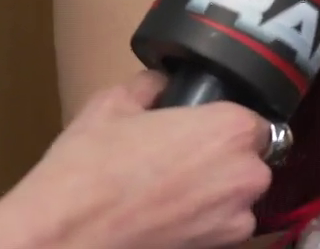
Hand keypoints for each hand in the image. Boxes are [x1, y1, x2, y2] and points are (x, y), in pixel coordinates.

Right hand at [0, 71, 273, 248]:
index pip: (253, 119)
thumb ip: (150, 86)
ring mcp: (236, 219)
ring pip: (237, 196)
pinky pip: (222, 227)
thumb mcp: (113, 104)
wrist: (66, 236)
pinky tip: (166, 216)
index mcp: (231, 129)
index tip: (199, 128)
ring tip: (168, 191)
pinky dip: (202, 222)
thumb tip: (161, 84)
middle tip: (177, 160)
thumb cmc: (89, 170)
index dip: (223, 123)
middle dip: (222, 158)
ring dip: (214, 192)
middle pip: (249, 158)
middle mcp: (246, 174)